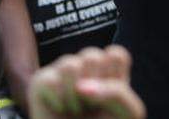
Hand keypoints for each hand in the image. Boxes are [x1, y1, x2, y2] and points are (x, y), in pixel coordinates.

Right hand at [28, 45, 144, 118]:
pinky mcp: (41, 81)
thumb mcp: (127, 113)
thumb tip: (81, 86)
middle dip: (94, 88)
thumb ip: (118, 93)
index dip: (115, 78)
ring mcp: (62, 72)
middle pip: (92, 56)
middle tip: (90, 108)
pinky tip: (59, 111)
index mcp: (108, 72)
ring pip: (70, 65)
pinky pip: (51, 81)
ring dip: (74, 97)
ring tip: (74, 110)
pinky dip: (58, 103)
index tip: (111, 101)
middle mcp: (85, 68)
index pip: (115, 54)